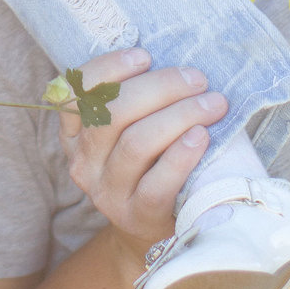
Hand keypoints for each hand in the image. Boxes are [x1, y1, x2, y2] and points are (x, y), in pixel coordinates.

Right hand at [52, 48, 225, 253]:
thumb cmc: (153, 164)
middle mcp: (84, 163)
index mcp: (76, 134)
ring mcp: (107, 193)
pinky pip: (156, 184)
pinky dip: (181, 156)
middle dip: (160, 87)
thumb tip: (177, 63)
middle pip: (113, 113)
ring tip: (213, 104)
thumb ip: (137, 101)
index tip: (145, 56)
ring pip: (136, 143)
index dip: (109, 68)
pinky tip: (202, 137)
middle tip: (197, 79)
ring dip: (180, 115)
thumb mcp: (131, 131)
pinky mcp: (137, 217)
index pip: (76, 91)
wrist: (156, 232)